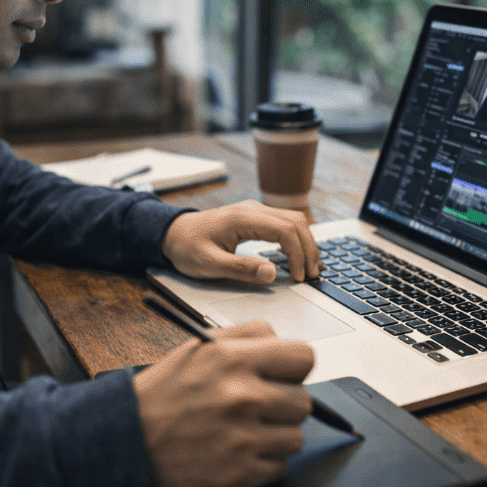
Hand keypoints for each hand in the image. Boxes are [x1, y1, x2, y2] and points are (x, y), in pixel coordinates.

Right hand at [133, 321, 314, 486]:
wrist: (129, 438)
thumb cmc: (165, 392)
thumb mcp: (200, 346)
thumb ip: (247, 335)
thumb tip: (282, 340)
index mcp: (233, 359)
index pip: (304, 357)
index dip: (295, 367)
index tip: (285, 375)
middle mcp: (241, 396)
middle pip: (304, 401)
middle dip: (285, 403)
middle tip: (261, 406)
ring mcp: (242, 438)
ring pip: (295, 437)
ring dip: (276, 436)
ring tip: (246, 430)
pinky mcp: (240, 473)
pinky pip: (280, 467)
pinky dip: (263, 462)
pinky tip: (239, 451)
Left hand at [161, 200, 321, 283]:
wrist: (172, 233)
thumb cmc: (187, 247)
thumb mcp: (209, 264)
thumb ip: (241, 268)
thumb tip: (272, 273)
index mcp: (243, 218)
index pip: (285, 230)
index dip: (298, 254)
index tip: (300, 277)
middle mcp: (253, 209)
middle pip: (296, 221)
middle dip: (309, 248)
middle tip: (314, 274)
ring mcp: (255, 211)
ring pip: (294, 220)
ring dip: (306, 243)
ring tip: (312, 267)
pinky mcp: (255, 218)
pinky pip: (284, 223)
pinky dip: (297, 239)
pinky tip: (300, 256)